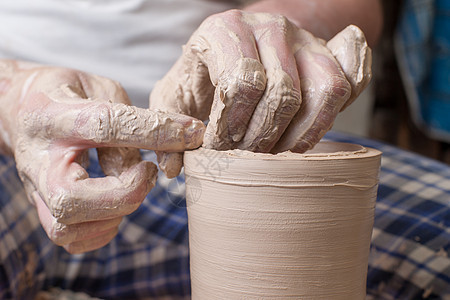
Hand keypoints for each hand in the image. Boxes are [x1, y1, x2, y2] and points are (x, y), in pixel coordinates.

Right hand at [7, 64, 203, 252]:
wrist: (18, 109)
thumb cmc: (67, 94)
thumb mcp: (100, 89)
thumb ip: (130, 121)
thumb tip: (164, 159)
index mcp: (52, 115)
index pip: (105, 126)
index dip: (155, 131)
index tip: (192, 133)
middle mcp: (38, 158)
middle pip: (72, 199)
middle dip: (124, 193)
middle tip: (148, 172)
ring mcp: (36, 188)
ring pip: (68, 227)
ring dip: (114, 214)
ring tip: (132, 187)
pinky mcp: (43, 207)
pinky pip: (70, 239)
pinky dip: (102, 230)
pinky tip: (117, 207)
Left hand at [150, 9, 370, 176]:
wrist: (241, 42)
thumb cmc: (205, 74)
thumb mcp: (175, 93)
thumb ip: (168, 124)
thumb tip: (173, 167)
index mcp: (225, 29)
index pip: (241, 82)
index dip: (231, 127)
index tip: (218, 149)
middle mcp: (270, 27)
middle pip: (283, 93)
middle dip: (263, 138)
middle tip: (246, 157)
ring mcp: (305, 38)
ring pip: (325, 92)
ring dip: (302, 135)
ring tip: (277, 153)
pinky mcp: (330, 52)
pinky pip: (354, 79)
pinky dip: (342, 108)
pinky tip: (313, 129)